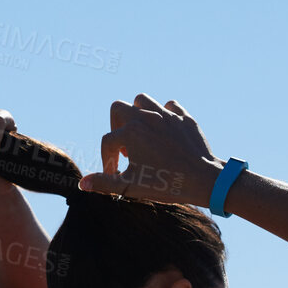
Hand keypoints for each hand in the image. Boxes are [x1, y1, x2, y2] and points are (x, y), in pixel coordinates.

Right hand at [80, 94, 222, 204]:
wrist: (205, 180)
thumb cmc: (167, 184)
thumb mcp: (131, 187)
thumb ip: (104, 183)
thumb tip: (82, 184)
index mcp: (130, 133)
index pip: (107, 142)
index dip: (107, 160)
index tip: (115, 174)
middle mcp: (146, 118)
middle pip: (118, 108)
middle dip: (116, 126)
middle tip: (125, 147)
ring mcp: (167, 116)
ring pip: (143, 100)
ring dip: (138, 114)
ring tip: (141, 134)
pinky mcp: (185, 118)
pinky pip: (170, 106)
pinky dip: (164, 114)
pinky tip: (164, 131)